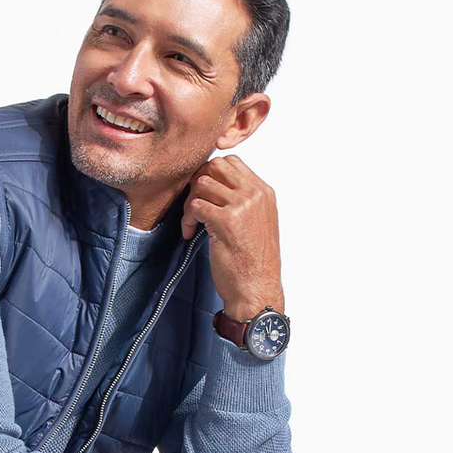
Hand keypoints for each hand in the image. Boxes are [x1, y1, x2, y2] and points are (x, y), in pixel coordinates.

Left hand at [180, 155, 284, 320]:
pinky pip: (196, 205)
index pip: (232, 162)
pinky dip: (187, 219)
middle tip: (194, 205)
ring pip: (202, 183)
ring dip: (190, 202)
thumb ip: (243, 201)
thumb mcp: (258, 223)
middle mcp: (255, 194)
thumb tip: (217, 187)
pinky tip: (190, 233)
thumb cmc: (254, 264)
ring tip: (192, 222)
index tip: (204, 194)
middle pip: (215, 166)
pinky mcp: (225, 221)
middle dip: (198, 183)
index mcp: (264, 192)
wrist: (257, 290)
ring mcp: (241, 205)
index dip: (211, 174)